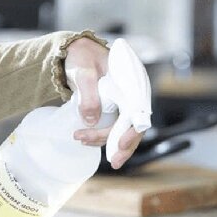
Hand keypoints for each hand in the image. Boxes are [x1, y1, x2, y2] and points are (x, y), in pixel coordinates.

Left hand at [66, 37, 144, 169]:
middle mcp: (134, 94)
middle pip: (136, 126)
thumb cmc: (83, 56)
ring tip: (82, 141)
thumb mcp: (83, 70)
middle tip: (112, 162)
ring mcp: (126, 103)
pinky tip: (87, 140)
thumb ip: (87, 93)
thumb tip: (90, 121)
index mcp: (133, 81)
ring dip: (109, 143)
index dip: (132, 130)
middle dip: (124, 146)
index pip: (138, 111)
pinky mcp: (117, 110)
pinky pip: (116, 128)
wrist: (78, 54)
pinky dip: (104, 138)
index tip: (121, 144)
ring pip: (125, 131)